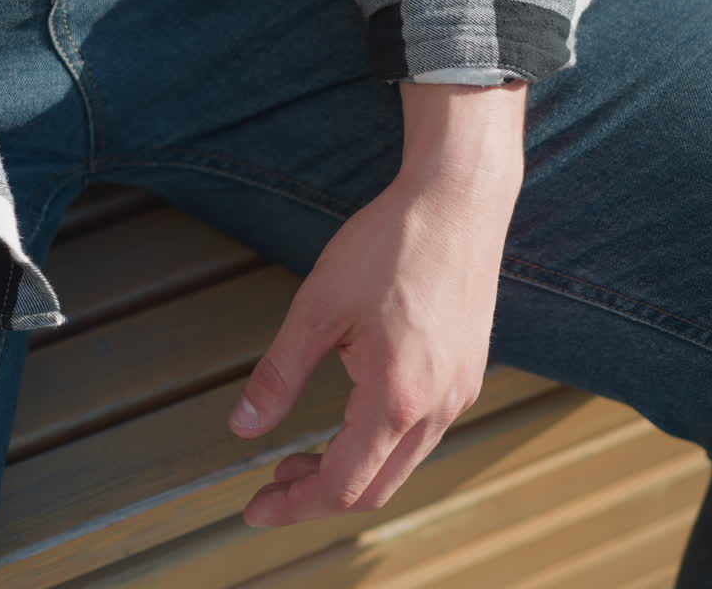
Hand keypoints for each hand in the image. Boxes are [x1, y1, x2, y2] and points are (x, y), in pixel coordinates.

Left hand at [228, 82, 526, 525]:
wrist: (458, 201)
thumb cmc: (391, 245)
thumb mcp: (316, 308)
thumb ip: (279, 374)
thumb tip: (244, 425)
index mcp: (398, 396)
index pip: (342, 483)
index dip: (294, 506)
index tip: (255, 510)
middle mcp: (439, 407)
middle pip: (374, 488)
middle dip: (317, 496)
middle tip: (271, 486)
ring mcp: (460, 393)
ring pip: (400, 465)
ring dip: (349, 472)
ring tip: (300, 458)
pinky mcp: (466, 375)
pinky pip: (421, 435)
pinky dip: (378, 446)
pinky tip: (348, 422)